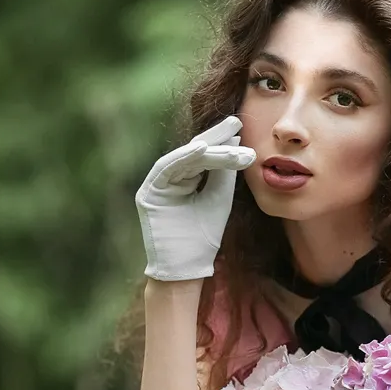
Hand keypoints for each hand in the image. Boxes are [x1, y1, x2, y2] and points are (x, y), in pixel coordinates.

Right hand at [135, 116, 255, 280]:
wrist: (186, 268)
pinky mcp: (148, 193)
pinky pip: (167, 168)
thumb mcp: (219, 198)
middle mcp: (169, 179)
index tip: (242, 130)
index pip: (204, 156)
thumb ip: (223, 173)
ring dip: (209, 149)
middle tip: (236, 121)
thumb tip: (235, 142)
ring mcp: (156, 185)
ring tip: (230, 138)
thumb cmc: (203, 238)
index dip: (222, 143)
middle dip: (215, 137)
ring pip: (184, 159)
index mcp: (185, 181)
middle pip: (193, 152)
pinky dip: (184, 158)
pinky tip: (203, 149)